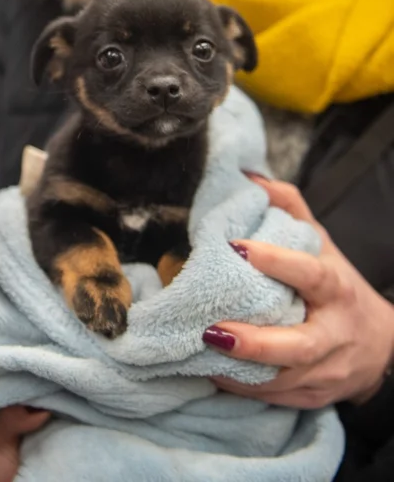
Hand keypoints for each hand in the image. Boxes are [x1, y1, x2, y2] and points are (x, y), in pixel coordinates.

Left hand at [205, 177, 393, 408]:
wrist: (384, 348)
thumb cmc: (337, 288)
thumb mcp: (322, 245)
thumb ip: (288, 209)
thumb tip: (248, 175)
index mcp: (336, 290)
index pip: (310, 274)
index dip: (276, 261)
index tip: (234, 247)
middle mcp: (334, 334)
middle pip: (299, 346)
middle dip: (256, 342)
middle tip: (212, 330)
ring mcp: (326, 371)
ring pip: (284, 379)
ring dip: (240, 371)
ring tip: (199, 354)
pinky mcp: (312, 397)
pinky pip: (274, 398)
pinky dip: (242, 388)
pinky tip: (209, 373)